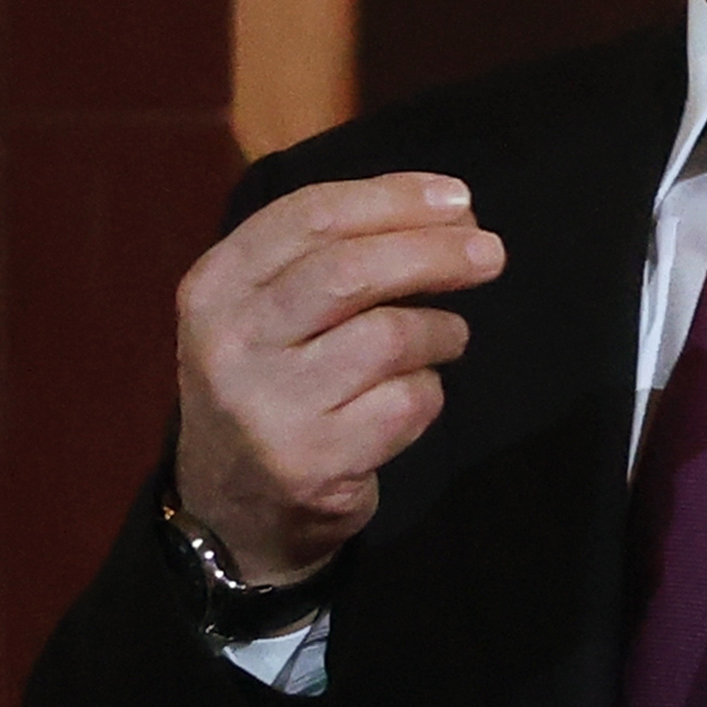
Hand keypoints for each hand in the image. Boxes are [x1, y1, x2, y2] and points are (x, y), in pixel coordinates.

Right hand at [176, 175, 502, 584]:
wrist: (234, 508)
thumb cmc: (273, 382)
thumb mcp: (268, 311)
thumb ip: (333, 253)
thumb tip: (448, 209)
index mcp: (215, 288)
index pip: (310, 217)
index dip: (394, 199)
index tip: (458, 198)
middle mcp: (229, 343)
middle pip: (352, 271)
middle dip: (436, 252)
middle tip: (491, 252)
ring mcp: (267, 406)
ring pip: (390, 335)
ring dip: (442, 331)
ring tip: (444, 339)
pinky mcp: (312, 460)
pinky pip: (408, 401)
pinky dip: (428, 391)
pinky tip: (410, 397)